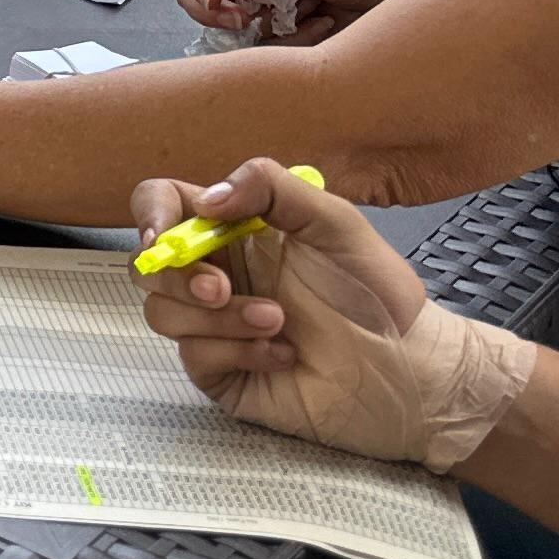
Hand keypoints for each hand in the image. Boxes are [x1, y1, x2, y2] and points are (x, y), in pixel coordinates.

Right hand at [132, 158, 534, 469]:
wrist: (408, 368)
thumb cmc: (379, 295)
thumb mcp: (336, 223)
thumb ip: (273, 188)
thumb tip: (206, 199)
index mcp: (237, 231)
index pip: (165, 206)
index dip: (149, 216)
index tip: (162, 238)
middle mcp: (220, 273)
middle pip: (150, 266)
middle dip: (181, 277)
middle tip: (222, 289)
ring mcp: (215, 325)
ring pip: (163, 313)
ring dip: (220, 319)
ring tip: (278, 323)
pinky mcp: (221, 370)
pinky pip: (195, 357)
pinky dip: (240, 352)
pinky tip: (284, 354)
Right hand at [171, 0, 433, 40]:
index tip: (211, 1)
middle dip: (218, 11)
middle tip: (243, 20)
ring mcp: (268, 7)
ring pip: (233, 30)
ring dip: (270, 29)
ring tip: (312, 15)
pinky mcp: (284, 36)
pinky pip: (265, 51)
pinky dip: (293, 43)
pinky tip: (324, 25)